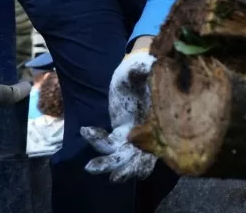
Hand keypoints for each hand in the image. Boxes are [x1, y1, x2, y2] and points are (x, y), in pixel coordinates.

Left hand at [82, 51, 156, 181]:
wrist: (135, 70)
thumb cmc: (141, 69)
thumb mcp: (141, 68)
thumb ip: (143, 70)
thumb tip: (145, 68)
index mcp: (159, 119)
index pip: (157, 140)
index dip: (147, 150)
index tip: (130, 144)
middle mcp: (150, 132)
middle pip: (142, 159)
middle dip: (128, 169)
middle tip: (114, 177)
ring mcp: (136, 135)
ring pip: (125, 158)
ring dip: (110, 166)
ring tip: (90, 167)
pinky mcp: (121, 134)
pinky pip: (110, 146)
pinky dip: (98, 142)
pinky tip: (86, 129)